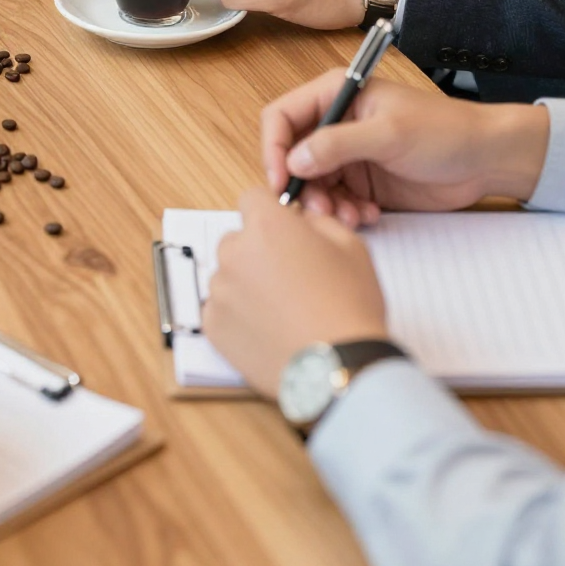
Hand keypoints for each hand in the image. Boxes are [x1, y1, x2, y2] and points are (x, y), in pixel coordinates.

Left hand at [204, 185, 386, 398]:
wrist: (338, 366)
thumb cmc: (348, 306)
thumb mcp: (350, 246)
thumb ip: (318, 222)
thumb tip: (302, 222)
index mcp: (266, 226)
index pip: (252, 199)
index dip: (269, 212)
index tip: (281, 229)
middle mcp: (235, 253)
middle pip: (237, 240)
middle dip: (258, 251)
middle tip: (288, 276)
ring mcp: (220, 291)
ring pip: (228, 276)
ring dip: (247, 284)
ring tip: (282, 310)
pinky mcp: (213, 326)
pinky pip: (220, 310)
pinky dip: (238, 316)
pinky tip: (268, 328)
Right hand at [263, 73, 550, 225]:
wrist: (486, 159)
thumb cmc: (445, 131)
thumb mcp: (389, 134)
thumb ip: (338, 144)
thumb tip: (294, 161)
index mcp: (337, 95)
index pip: (282, 117)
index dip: (274, 148)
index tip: (281, 179)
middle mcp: (336, 123)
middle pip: (292, 156)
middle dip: (302, 186)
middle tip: (321, 210)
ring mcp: (348, 155)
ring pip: (313, 184)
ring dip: (325, 205)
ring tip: (351, 217)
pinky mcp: (362, 182)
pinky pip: (336, 202)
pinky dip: (345, 213)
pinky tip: (368, 215)